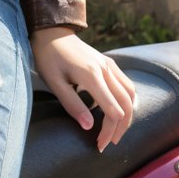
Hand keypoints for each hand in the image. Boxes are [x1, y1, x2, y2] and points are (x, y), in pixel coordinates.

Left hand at [31, 26, 135, 151]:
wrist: (50, 32)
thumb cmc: (48, 57)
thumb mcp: (54, 83)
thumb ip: (72, 104)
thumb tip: (89, 127)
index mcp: (92, 76)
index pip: (113, 111)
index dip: (108, 132)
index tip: (99, 145)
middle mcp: (106, 69)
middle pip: (126, 105)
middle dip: (120, 128)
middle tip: (109, 143)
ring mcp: (109, 65)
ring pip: (130, 94)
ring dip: (127, 115)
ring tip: (115, 130)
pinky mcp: (109, 63)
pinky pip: (126, 84)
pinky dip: (126, 101)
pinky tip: (116, 110)